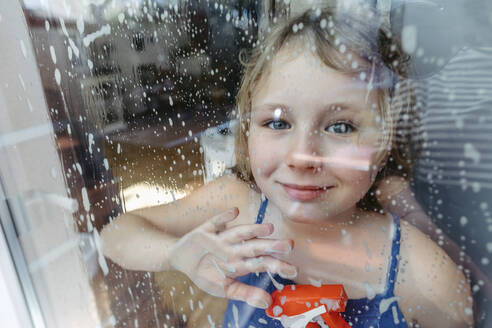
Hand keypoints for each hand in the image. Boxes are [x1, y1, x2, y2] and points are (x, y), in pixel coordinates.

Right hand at [169, 207, 295, 307]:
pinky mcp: (205, 230)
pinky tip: (234, 212)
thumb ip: (245, 294)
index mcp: (241, 262)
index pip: (263, 263)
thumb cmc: (206, 273)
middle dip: (271, 246)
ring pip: (240, 233)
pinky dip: (224, 217)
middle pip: (256, 246)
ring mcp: (221, 238)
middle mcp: (235, 248)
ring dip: (253, 230)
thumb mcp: (224, 288)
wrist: (180, 259)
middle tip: (289, 245)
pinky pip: (215, 222)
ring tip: (269, 228)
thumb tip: (268, 302)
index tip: (294, 270)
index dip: (278, 265)